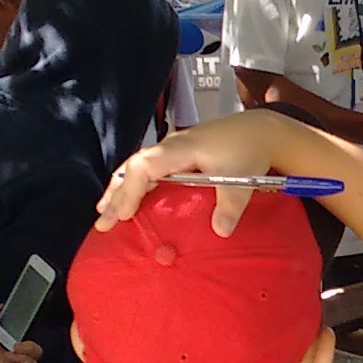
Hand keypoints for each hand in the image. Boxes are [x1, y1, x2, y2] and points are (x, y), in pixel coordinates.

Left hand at [0, 310, 41, 362]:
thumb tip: (1, 306)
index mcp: (3, 348)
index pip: (24, 340)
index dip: (27, 335)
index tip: (22, 329)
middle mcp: (9, 360)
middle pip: (33, 353)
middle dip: (32, 347)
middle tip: (17, 345)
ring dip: (29, 357)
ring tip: (13, 354)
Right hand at [99, 109, 297, 234]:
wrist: (260, 131)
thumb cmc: (248, 150)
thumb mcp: (242, 179)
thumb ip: (230, 205)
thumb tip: (220, 231)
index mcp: (182, 148)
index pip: (145, 167)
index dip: (131, 190)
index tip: (123, 214)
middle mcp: (171, 146)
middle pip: (133, 167)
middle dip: (116, 194)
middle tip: (102, 222)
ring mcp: (173, 150)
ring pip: (137, 167)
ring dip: (120, 189)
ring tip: (104, 213)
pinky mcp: (178, 156)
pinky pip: (147, 169)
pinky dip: (134, 184)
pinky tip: (128, 200)